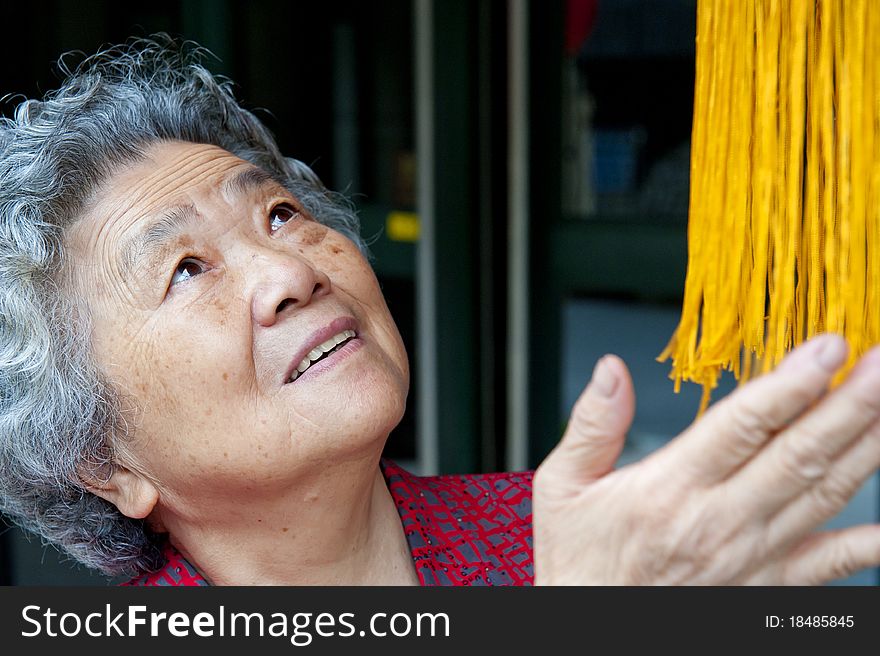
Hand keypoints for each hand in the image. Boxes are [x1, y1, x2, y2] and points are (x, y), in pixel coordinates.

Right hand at [533, 334, 879, 584]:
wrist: (591, 632)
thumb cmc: (580, 560)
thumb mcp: (562, 486)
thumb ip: (591, 425)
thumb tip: (612, 370)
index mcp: (669, 489)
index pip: (741, 426)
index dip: (789, 384)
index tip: (827, 346)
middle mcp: (720, 522)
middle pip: (797, 455)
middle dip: (848, 406)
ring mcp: (753, 557)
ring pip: (824, 495)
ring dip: (865, 447)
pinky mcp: (771, 587)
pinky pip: (834, 563)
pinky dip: (871, 542)